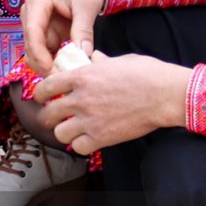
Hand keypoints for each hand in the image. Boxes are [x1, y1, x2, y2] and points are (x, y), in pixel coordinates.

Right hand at [20, 0, 107, 76]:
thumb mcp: (87, 4)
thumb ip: (83, 29)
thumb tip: (83, 55)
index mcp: (37, 0)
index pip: (33, 31)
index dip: (39, 53)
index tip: (51, 70)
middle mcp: (32, 12)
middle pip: (31, 44)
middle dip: (43, 63)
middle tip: (61, 79)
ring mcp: (38, 22)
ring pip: (36, 50)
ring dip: (48, 64)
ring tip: (66, 76)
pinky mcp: (47, 30)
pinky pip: (47, 50)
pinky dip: (55, 60)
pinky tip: (67, 69)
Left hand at [33, 54, 190, 155]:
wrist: (164, 94)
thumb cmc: (146, 74)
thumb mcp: (119, 60)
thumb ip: (101, 62)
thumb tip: (94, 57)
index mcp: (81, 77)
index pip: (46, 87)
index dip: (40, 94)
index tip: (42, 97)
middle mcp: (80, 99)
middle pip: (49, 113)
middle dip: (49, 116)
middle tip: (54, 117)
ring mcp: (90, 120)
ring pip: (60, 133)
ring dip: (64, 132)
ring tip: (71, 130)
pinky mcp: (102, 137)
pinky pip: (78, 147)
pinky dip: (80, 145)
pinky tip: (87, 140)